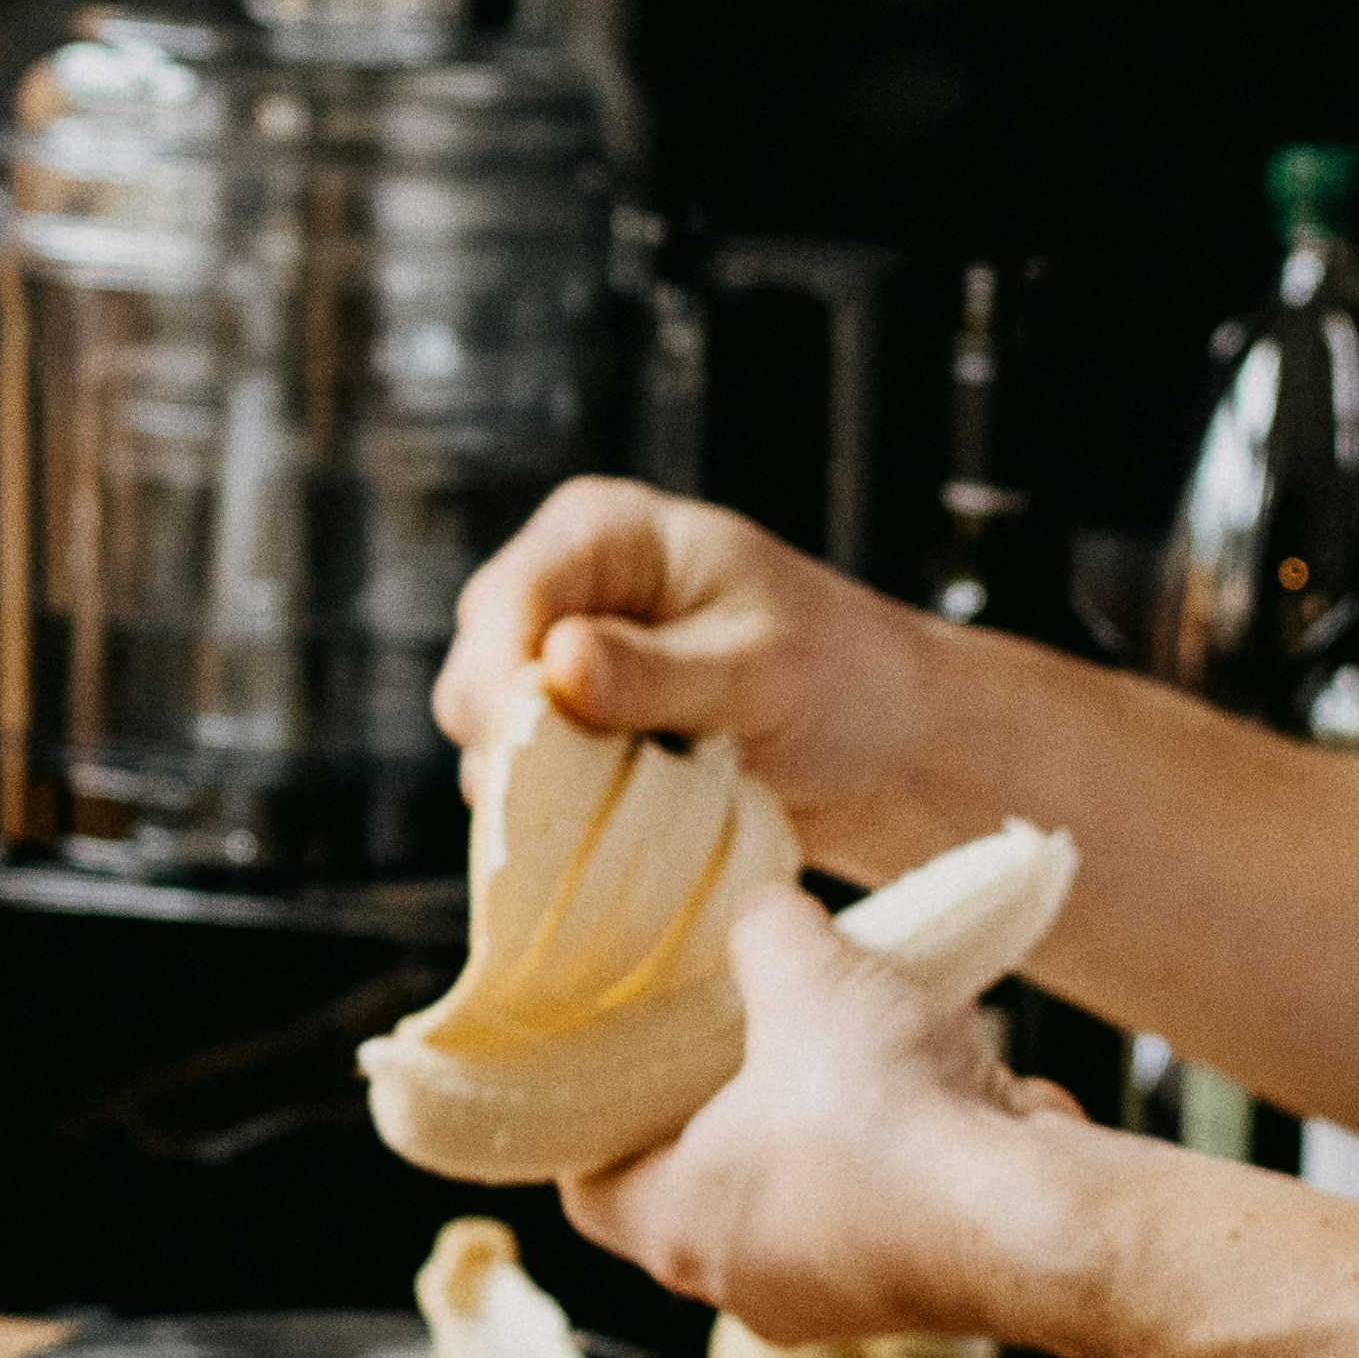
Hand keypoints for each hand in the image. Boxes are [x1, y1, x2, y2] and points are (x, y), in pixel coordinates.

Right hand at [435, 481, 894, 807]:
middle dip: (516, 745)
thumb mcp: (759, 670)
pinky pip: (523, 784)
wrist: (883, 744)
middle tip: (585, 801)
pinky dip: (558, 814)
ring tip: (629, 808)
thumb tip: (558, 664)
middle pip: (475, 674)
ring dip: (541, 790)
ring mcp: (556, 667)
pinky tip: (619, 825)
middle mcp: (562, 590)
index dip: (505, 681)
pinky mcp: (568, 735)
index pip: (508, 601)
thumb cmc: (843, 677)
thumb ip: (658, 673)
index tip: (533, 756)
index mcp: (604, 532)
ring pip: (489, 742)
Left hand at [564, 883, 1071, 1343]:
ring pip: (812, 1199)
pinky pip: (901, 1211)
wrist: (1028, 1217)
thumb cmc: (885, 1125)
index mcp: (676, 1228)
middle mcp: (746, 1284)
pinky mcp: (921, 1292)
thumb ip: (767, 936)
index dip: (597, 1131)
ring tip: (864, 1045)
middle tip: (742, 1044)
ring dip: (836, 1128)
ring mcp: (837, 1297)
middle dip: (731, 1110)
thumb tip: (765, 913)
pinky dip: (918, 1155)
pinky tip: (951, 1089)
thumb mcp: (805, 981)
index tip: (617, 1079)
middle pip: (705, 1191)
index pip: (590, 1192)